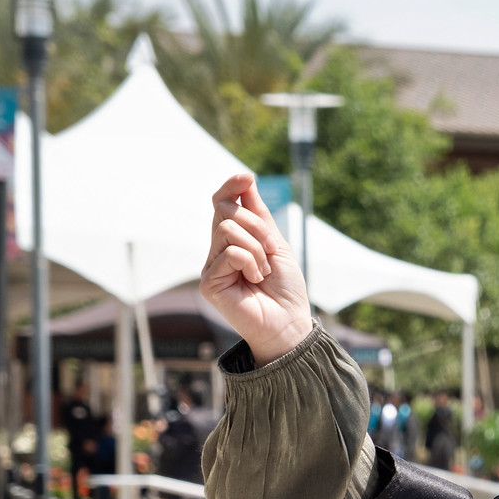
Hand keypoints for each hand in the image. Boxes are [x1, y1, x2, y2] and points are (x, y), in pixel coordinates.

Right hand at [200, 173, 312, 364]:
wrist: (290, 322)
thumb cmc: (285, 288)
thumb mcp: (277, 244)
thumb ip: (259, 215)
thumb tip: (245, 180)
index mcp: (234, 240)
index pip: (222, 204)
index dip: (231, 187)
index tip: (247, 177)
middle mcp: (218, 251)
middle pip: (225, 212)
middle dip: (257, 225)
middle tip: (272, 249)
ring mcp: (212, 266)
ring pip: (227, 229)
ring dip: (257, 247)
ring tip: (265, 270)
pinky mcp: (209, 282)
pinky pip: (230, 253)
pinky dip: (251, 262)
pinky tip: (255, 280)